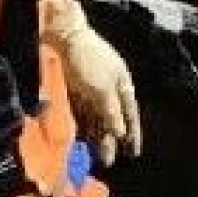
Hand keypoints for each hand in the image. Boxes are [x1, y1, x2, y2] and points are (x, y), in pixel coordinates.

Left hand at [42, 0, 141, 165]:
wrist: (63, 35)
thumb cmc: (88, 58)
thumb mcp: (103, 88)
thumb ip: (112, 112)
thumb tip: (119, 133)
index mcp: (121, 85)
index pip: (130, 115)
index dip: (132, 134)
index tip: (134, 153)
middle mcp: (108, 88)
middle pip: (112, 119)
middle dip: (111, 140)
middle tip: (108, 161)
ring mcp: (90, 88)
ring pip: (96, 117)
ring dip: (96, 135)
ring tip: (94, 155)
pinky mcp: (74, 88)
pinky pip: (81, 112)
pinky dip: (82, 125)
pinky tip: (79, 138)